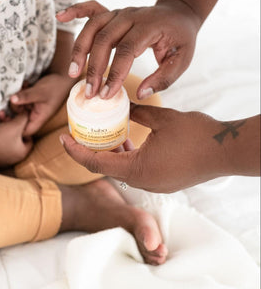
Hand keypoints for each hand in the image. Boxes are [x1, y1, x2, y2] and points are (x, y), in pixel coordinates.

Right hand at [0, 112, 32, 166]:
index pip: (30, 141)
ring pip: (7, 141)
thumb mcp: (16, 124)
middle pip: (17, 140)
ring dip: (4, 130)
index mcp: (22, 153)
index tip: (21, 123)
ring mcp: (2, 161)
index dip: (26, 130)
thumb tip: (27, 114)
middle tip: (8, 119)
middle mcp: (13, 160)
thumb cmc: (0, 136)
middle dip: (13, 127)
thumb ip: (24, 118)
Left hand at [9, 73, 74, 135]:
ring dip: (15, 99)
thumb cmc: (55, 86)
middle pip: (18, 119)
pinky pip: (20, 100)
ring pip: (18, 108)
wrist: (63, 76)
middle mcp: (35, 115)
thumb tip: (11, 100)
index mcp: (39, 118)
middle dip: (12, 111)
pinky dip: (19, 94)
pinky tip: (24, 85)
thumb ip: (26, 96)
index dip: (14, 129)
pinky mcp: (30, 100)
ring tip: (20, 88)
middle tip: (7, 101)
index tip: (5, 119)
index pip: (25, 131)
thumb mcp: (40, 92)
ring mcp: (32, 107)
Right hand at [56, 0, 201, 99]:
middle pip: (104, 39)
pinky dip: (74, 10)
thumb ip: (163, 79)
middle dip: (94, 68)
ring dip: (80, 50)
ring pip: (92, 27)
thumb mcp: (182, 61)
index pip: (126, 50)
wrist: (179, 13)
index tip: (106, 95)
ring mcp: (119, 12)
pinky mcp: (112, 12)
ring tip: (73, 73)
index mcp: (149, 26)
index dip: (114, 74)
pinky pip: (90, 8)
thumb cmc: (180, 39)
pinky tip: (59, 16)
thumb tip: (140, 94)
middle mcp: (130, 15)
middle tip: (89, 93)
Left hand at [59, 104, 229, 192]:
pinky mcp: (163, 183)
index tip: (62, 138)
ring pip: (120, 171)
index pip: (94, 163)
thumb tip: (122, 103)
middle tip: (79, 134)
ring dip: (109, 156)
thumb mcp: (162, 118)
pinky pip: (136, 172)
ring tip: (101, 136)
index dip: (74, 151)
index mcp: (137, 169)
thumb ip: (138, 112)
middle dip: (89, 152)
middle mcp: (142, 182)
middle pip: (104, 169)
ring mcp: (154, 185)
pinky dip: (126, 159)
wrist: (227, 151)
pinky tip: (127, 143)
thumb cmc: (196, 135)